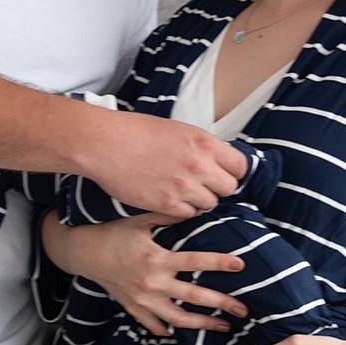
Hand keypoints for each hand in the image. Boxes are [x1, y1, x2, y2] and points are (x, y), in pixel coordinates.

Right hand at [55, 213, 248, 335]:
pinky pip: (154, 324)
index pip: (195, 262)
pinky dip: (168, 329)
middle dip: (222, 304)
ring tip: (224, 327)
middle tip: (244, 309)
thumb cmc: (111, 232)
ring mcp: (142, 300)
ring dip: (203, 324)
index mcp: (157, 259)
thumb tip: (195, 208)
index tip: (241, 264)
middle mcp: (152, 283)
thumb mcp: (139, 219)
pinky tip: (182, 332)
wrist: (81, 252)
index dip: (220, 262)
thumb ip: (168, 215)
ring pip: (179, 319)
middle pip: (194, 297)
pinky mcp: (133, 308)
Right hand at [81, 110, 245, 219]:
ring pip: (209, 204)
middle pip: (228, 188)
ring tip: (181, 191)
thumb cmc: (136, 132)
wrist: (105, 144)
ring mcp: (184, 187)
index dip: (232, 171)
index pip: (240, 166)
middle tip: (201, 184)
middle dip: (217, 188)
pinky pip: (188, 215)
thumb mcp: (179, 130)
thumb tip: (217, 160)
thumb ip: (201, 147)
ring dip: (199, 200)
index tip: (224, 173)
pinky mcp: (166, 204)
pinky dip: (182, 210)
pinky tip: (169, 199)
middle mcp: (199, 166)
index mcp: (205, 143)